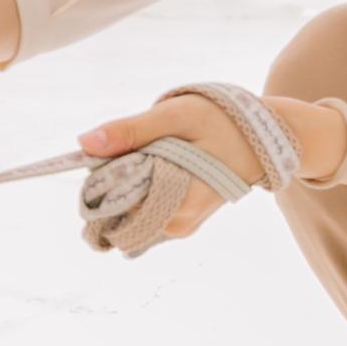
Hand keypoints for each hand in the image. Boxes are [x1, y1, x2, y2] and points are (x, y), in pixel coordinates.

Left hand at [74, 90, 268, 250]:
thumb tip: (83, 143)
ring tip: (156, 154)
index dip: (100, 173)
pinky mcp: (179, 223)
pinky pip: (141, 211)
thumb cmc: (222, 123)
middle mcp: (173, 225)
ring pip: (126, 210)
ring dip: (126, 182)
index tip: (113, 150)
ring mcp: (176, 228)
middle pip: (114, 208)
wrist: (263, 140)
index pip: (108, 201)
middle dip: (112, 178)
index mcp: (172, 203)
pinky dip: (138, 188)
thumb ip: (130, 131)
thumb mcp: (174, 117)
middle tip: (141, 147)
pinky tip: (158, 166)